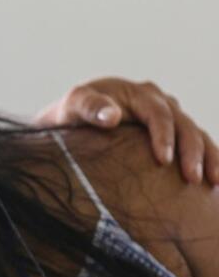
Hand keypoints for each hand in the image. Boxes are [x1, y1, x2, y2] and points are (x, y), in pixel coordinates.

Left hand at [35, 78, 218, 184]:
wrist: (72, 123)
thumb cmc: (70, 115)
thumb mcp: (72, 106)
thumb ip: (88, 107)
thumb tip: (112, 116)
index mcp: (136, 93)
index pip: (157, 112)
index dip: (164, 135)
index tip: (163, 160)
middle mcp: (157, 101)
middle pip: (183, 124)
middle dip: (191, 150)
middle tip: (192, 178)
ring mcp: (168, 117)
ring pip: (196, 134)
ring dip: (208, 157)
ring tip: (212, 183)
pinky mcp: (172, 133)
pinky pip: (197, 144)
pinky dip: (209, 159)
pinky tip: (214, 183)